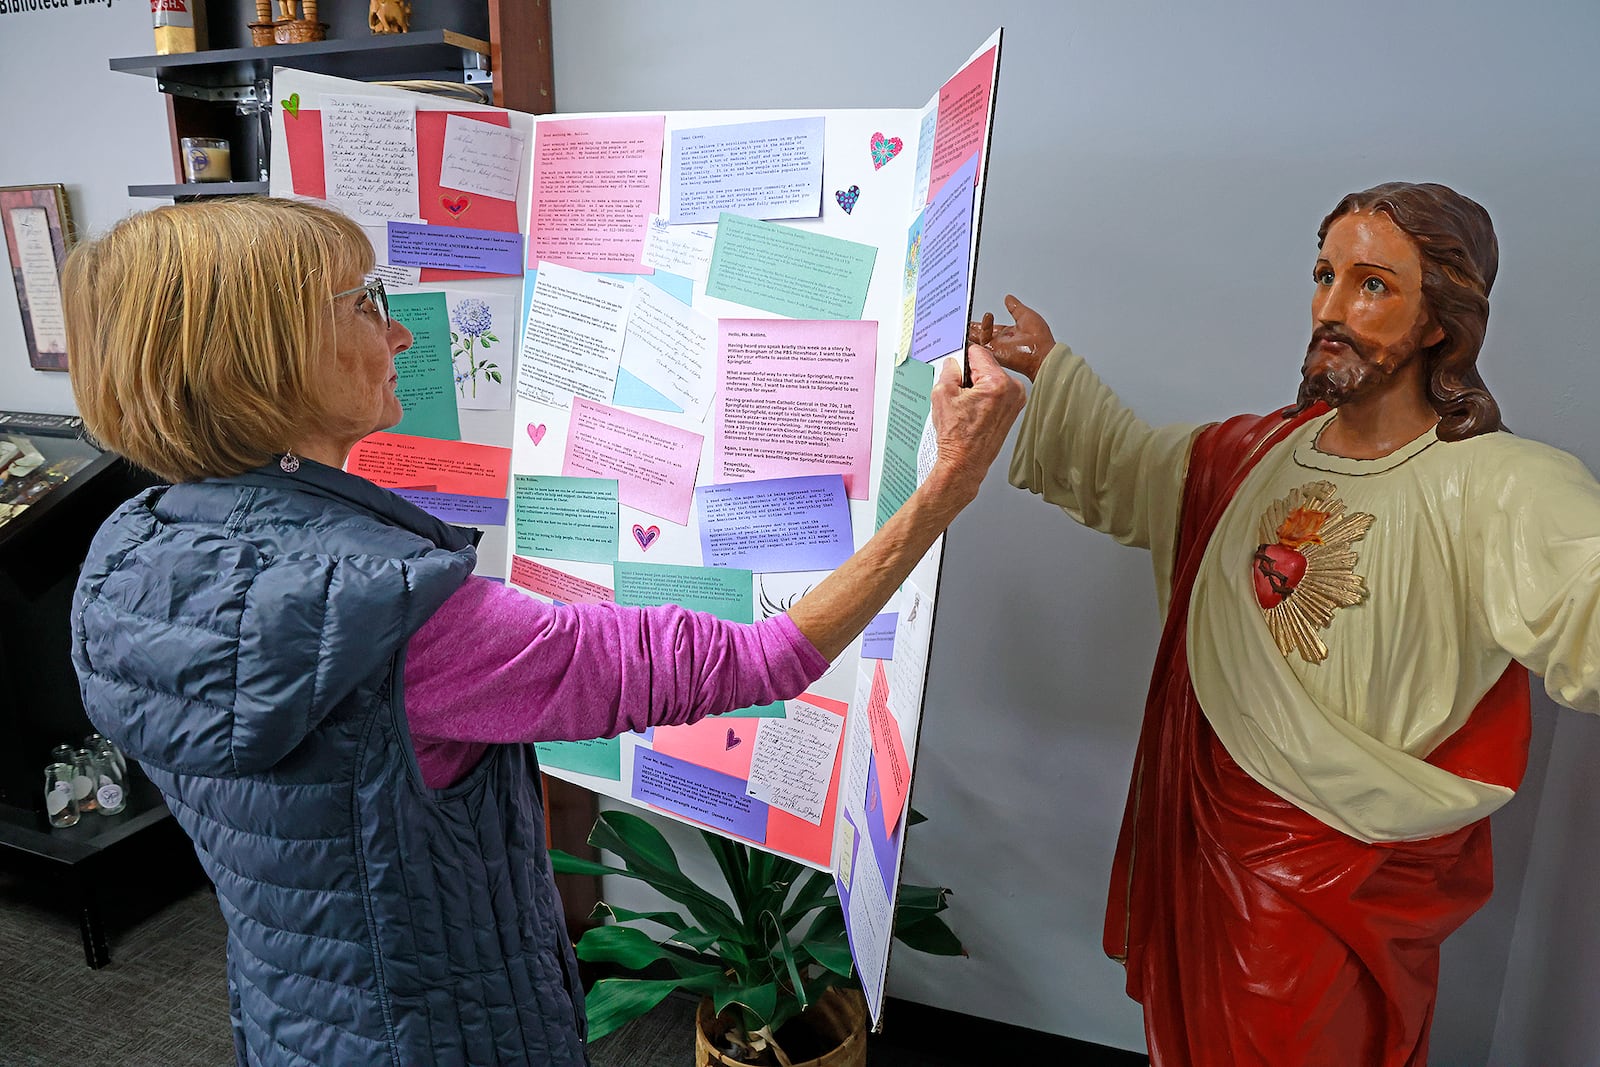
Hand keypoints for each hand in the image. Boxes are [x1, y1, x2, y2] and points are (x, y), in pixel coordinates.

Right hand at [928, 343, 1026, 504]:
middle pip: (986, 365)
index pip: (978, 352)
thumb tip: (954, 362)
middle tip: (958, 391)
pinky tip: (973, 410)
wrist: (965, 463)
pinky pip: (996, 391)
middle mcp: (1013, 390)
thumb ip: (949, 370)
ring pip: (991, 378)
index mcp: (998, 383)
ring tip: (966, 404)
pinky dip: (984, 395)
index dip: (961, 357)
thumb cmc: (956, 437)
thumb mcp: (942, 393)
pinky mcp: (1014, 409)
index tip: (954, 364)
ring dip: (977, 384)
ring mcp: (1016, 400)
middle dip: (970, 373)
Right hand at [968, 294, 1055, 381]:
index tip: (976, 315)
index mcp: (1008, 334)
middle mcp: (1001, 341)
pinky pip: (982, 340)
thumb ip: (1014, 307)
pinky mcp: (993, 351)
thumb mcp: (1026, 315)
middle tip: (962, 319)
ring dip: (973, 328)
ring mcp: (996, 347)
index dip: (983, 322)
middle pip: (981, 334)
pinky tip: (987, 317)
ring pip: (978, 338)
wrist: (1041, 353)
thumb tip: (1008, 298)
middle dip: (972, 327)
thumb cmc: (1040, 340)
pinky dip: (982, 328)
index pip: (991, 328)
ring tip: (968, 318)